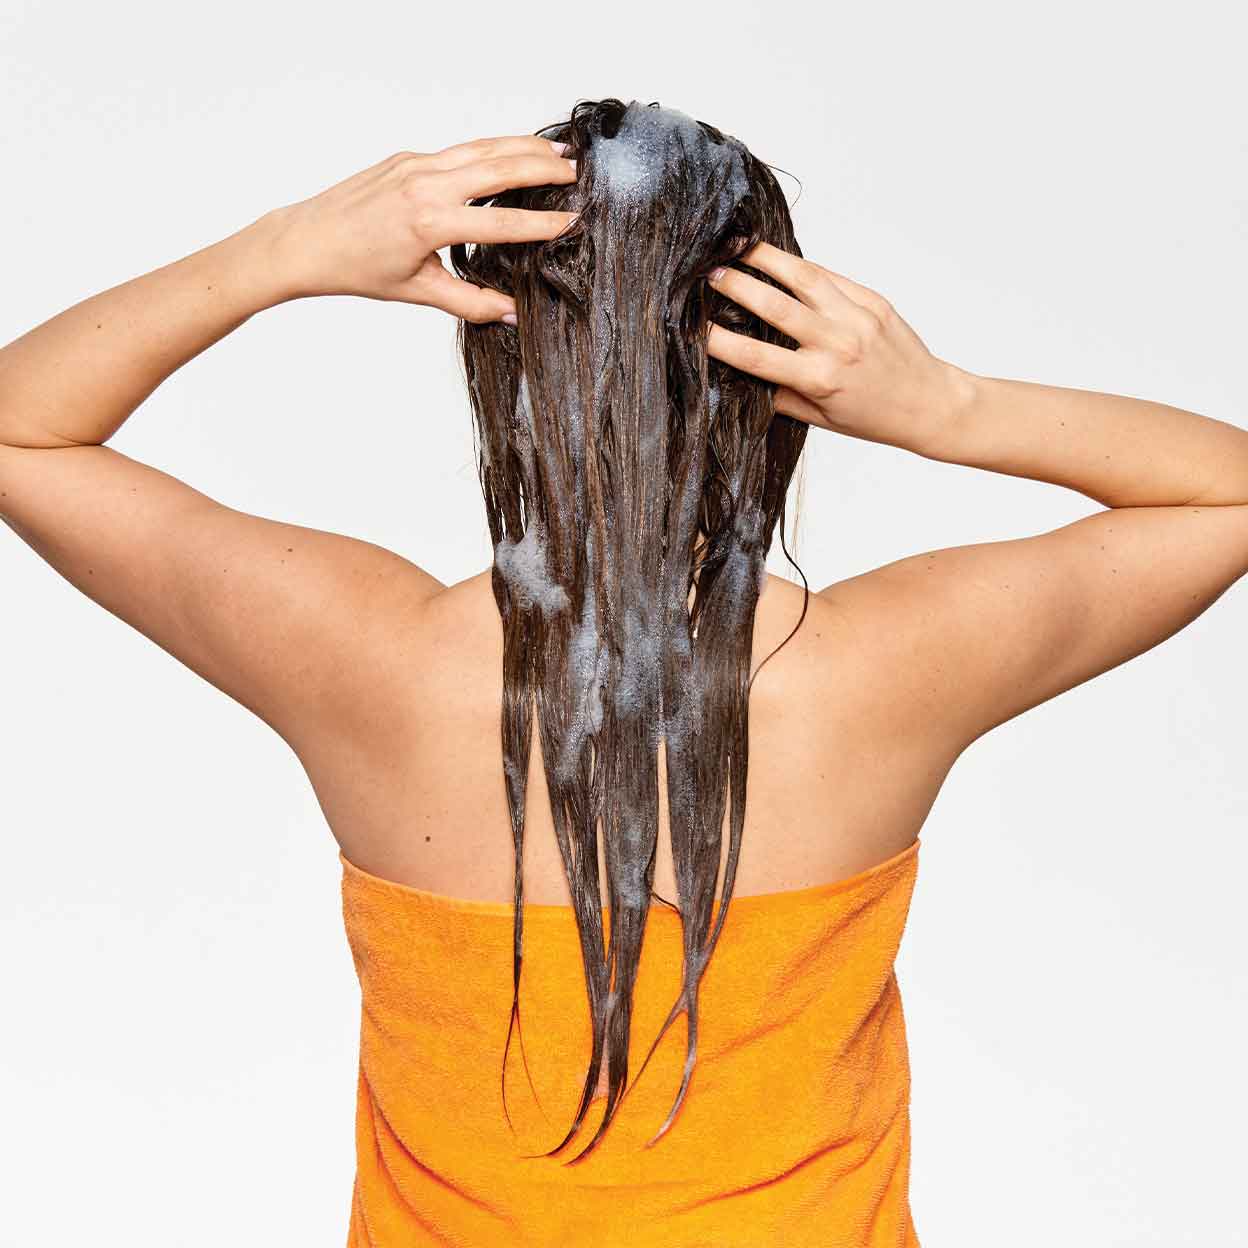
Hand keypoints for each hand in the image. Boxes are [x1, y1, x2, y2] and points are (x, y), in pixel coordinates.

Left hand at [264, 135, 576, 319]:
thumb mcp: (418, 292)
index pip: (501, 222)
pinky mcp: (407, 157)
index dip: (541, 224)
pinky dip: (492, 149)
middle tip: (577, 171)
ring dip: (522, 146)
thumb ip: (471, 303)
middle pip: (499, 167)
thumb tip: (513, 315)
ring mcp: (415, 164)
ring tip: (557, 150)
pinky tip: (513, 152)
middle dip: (542, 166)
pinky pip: (460, 149)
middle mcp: (424, 184)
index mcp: (429, 222)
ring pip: (481, 148)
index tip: (572, 221)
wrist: (307, 240)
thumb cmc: (357, 270)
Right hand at [706, 244, 975, 455]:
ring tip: (739, 245)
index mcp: (820, 378)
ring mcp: (857, 317)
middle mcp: (837, 343)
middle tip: (710, 274)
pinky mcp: (873, 300)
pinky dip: (801, 266)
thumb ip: (782, 394)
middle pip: (775, 305)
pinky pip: (829, 277)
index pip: (758, 356)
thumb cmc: (873, 417)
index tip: (695, 327)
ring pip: (803, 277)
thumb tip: (744, 372)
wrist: (930, 402)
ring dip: (767, 258)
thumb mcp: (820, 418)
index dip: (721, 341)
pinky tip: (778, 258)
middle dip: (737, 286)